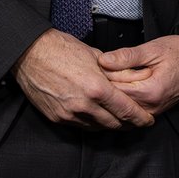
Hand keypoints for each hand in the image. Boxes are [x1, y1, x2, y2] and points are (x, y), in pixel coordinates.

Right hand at [13, 29, 153, 129]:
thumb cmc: (62, 50)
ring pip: (97, 127)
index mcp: (97, 88)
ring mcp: (69, 114)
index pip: (126, 110)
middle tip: (136, 121)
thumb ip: (115, 72)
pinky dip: (92, 123)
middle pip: (114, 123)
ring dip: (110, 124)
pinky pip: (80, 126)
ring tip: (119, 119)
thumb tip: (132, 79)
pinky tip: (98, 117)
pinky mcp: (57, 117)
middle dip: (128, 124)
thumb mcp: (96, 56)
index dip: (140, 118)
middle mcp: (84, 105)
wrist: (30, 54)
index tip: (148, 120)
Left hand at [98, 34, 178, 116]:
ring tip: (109, 75)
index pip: (114, 89)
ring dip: (115, 92)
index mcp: (150, 92)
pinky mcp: (155, 109)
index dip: (102, 75)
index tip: (96, 63)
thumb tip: (104, 60)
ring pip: (123, 105)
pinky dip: (125, 96)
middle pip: (116, 100)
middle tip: (99, 68)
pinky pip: (132, 106)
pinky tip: (121, 84)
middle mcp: (151, 106)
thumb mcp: (154, 49)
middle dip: (106, 85)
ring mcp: (154, 110)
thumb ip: (127, 56)